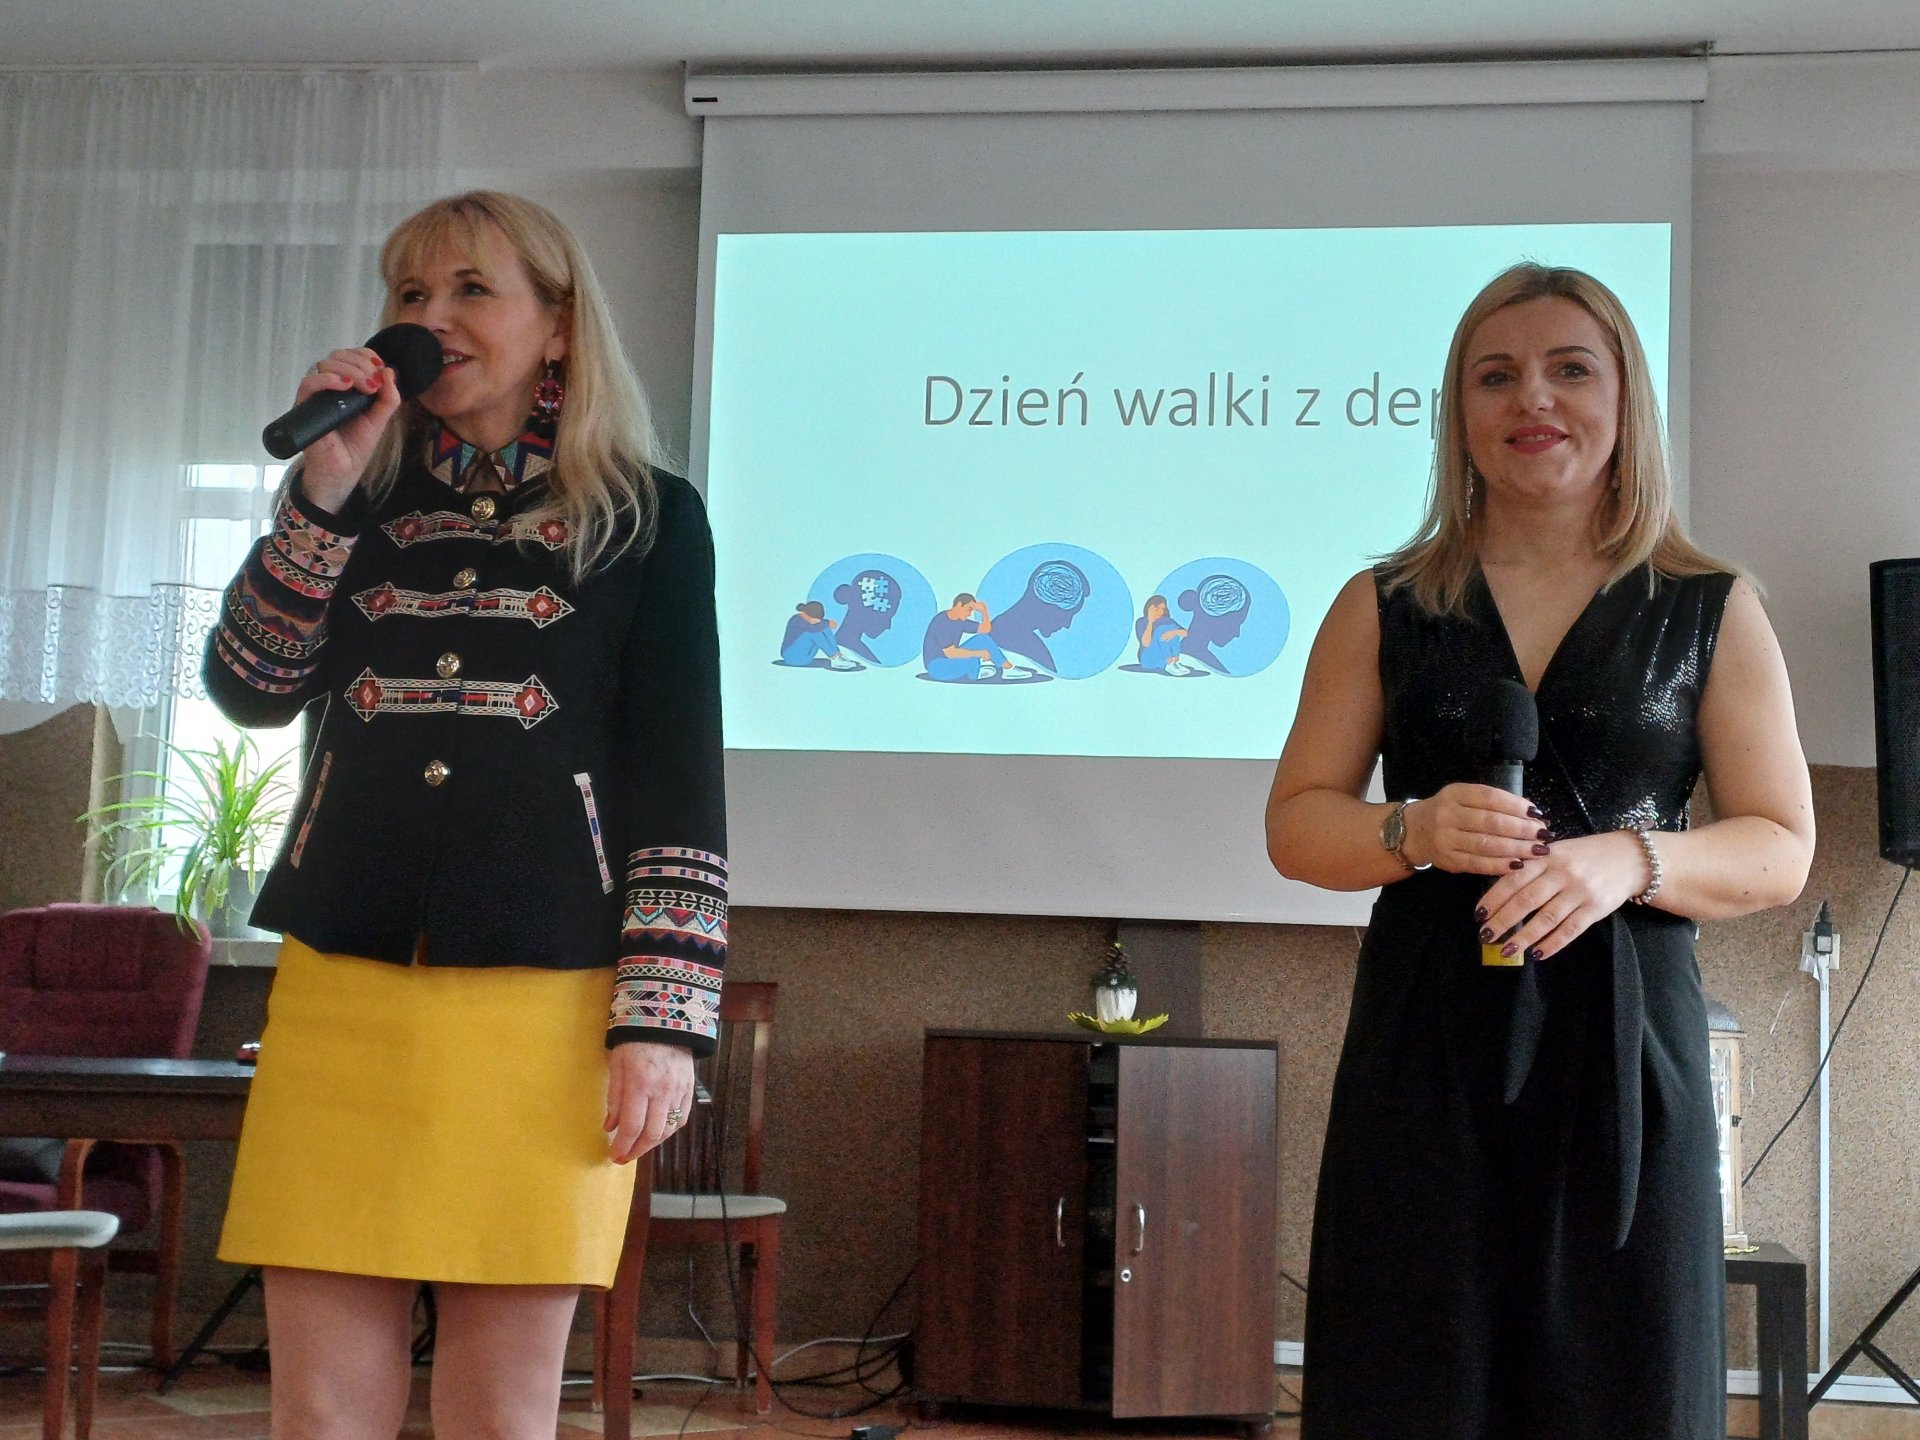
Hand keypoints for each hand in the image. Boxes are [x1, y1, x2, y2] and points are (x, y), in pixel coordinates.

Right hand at [294, 346, 402, 511]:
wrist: (342, 473)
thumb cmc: (356, 447)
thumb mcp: (379, 420)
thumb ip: (388, 398)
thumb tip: (390, 371)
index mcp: (345, 386)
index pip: (350, 356)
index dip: (365, 355)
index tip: (380, 366)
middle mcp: (328, 386)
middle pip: (338, 356)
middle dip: (360, 364)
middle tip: (374, 383)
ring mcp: (315, 396)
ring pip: (324, 365)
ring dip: (348, 369)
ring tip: (365, 386)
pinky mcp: (304, 407)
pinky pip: (308, 384)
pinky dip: (327, 379)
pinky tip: (344, 384)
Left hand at [604, 1041, 694, 1164]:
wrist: (666, 1020)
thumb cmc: (634, 1042)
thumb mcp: (616, 1066)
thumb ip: (614, 1098)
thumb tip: (610, 1128)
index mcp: (640, 1084)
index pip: (632, 1126)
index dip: (622, 1146)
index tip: (613, 1156)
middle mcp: (662, 1091)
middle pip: (652, 1134)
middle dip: (636, 1151)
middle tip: (624, 1157)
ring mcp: (679, 1091)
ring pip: (668, 1129)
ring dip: (653, 1144)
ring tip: (639, 1147)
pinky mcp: (690, 1088)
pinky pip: (682, 1118)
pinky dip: (669, 1130)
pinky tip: (658, 1133)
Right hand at [1402, 783, 1551, 874]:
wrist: (1413, 832)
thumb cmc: (1448, 812)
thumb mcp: (1463, 797)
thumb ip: (1492, 803)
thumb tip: (1532, 814)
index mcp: (1455, 794)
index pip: (1490, 797)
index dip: (1516, 806)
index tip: (1537, 814)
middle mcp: (1448, 815)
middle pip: (1491, 822)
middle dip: (1522, 829)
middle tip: (1543, 834)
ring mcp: (1446, 839)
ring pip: (1487, 845)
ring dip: (1517, 849)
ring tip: (1537, 850)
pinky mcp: (1448, 860)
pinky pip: (1479, 864)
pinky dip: (1501, 865)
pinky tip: (1518, 865)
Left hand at [1475, 830, 1649, 961]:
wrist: (1630, 858)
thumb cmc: (1584, 855)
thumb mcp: (1557, 851)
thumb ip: (1532, 865)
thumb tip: (1499, 890)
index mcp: (1547, 857)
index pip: (1514, 879)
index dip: (1494, 898)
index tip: (1478, 914)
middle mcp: (1562, 874)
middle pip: (1526, 900)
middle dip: (1503, 920)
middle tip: (1486, 936)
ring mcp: (1580, 892)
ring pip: (1547, 918)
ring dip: (1524, 937)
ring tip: (1507, 950)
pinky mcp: (1596, 909)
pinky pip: (1570, 930)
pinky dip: (1553, 943)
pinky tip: (1538, 953)